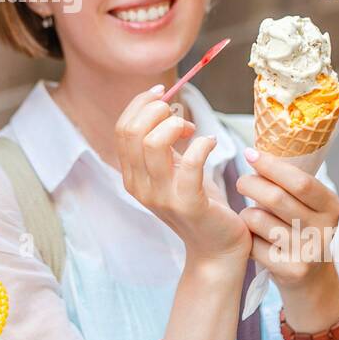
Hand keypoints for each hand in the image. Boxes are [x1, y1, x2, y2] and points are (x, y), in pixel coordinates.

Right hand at [114, 86, 252, 267]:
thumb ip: (161, 144)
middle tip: (181, 117)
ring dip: (176, 125)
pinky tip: (211, 142)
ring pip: (153, 144)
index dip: (140, 104)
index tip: (162, 93)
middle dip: (157, 111)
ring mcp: (161, 197)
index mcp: (131, 175)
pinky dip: (202, 145)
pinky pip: (190, 165)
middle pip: (132, 132)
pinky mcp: (188, 205)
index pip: (122, 129)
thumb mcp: (171, 170)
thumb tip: (163, 104)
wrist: (216, 247)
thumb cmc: (198, 202)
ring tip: (193, 131)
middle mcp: (139, 186)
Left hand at [236, 148, 338, 294]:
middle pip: (276, 198)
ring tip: (250, 216)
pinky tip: (251, 239)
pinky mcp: (292, 271)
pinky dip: (246, 238)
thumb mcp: (307, 206)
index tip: (250, 153)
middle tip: (241, 182)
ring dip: (246, 214)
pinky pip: (254, 244)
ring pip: (260, 220)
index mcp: (331, 205)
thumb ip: (289, 183)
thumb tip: (255, 152)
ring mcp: (310, 252)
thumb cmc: (299, 229)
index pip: (300, 181)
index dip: (271, 166)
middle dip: (251, 184)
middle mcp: (325, 229)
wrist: (310, 279)